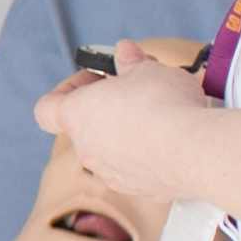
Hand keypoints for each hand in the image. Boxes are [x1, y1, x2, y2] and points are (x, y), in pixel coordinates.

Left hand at [36, 37, 213, 195]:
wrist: (193, 150)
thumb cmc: (164, 106)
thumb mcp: (147, 69)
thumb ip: (132, 62)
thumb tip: (126, 53)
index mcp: (77, 115)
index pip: (47, 108)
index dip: (66, 90)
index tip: (93, 79)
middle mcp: (86, 149)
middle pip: (86, 126)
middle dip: (109, 106)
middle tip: (137, 89)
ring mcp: (110, 172)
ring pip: (112, 148)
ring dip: (129, 131)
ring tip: (161, 113)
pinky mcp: (138, 187)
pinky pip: (136, 168)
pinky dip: (149, 154)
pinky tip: (173, 139)